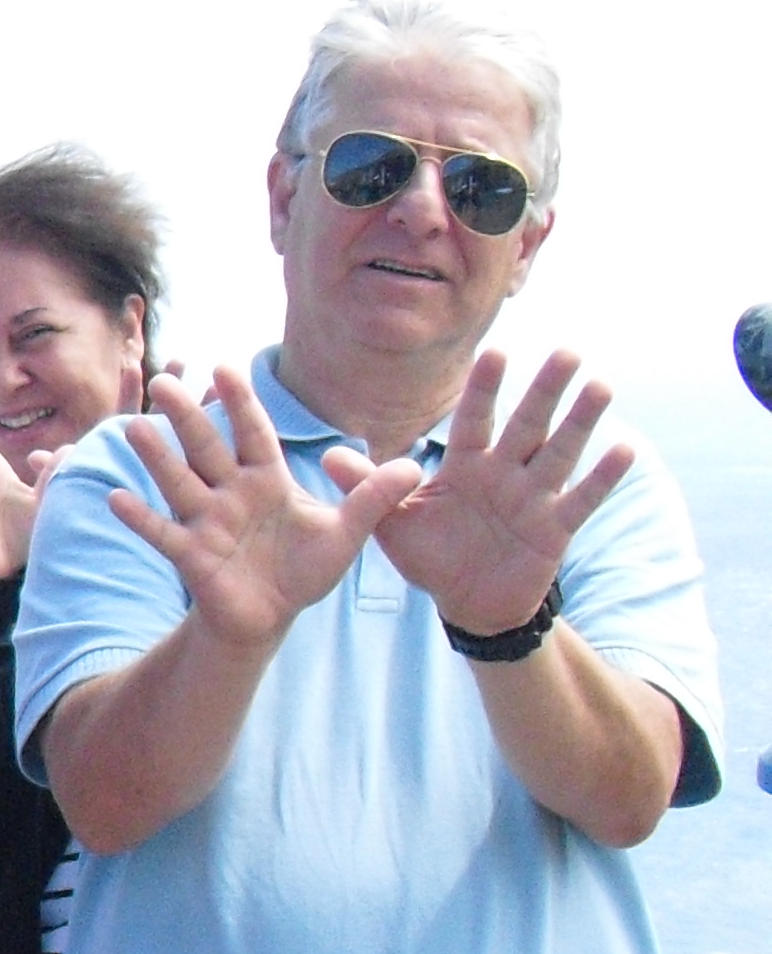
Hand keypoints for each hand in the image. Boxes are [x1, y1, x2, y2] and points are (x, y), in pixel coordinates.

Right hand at [107, 368, 422, 651]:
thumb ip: (373, 499)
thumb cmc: (302, 570)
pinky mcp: (192, 556)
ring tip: (137, 428)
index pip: (252, 432)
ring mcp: (207, 523)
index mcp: (266, 479)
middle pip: (206, 448)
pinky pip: (163, 533)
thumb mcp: (346, 534)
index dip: (240, 401)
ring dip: (158, 457)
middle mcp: (230, 494)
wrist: (270, 616)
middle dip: (187, 416)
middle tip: (165, 380)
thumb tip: (415, 467)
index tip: (225, 366)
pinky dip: (140, 518)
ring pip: (179, 483)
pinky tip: (117, 498)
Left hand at [371, 348, 632, 636]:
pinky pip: (581, 500)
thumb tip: (328, 454)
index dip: (484, 389)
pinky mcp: (555, 529)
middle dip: (544, 391)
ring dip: (580, 422)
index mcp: (464, 466)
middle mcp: (503, 474)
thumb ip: (368, 487)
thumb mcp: (391, 523)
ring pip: (559, 453)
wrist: (466, 602)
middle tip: (567, 352)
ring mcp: (532, 499)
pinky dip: (602, 477)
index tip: (496, 352)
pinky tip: (625, 448)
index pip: (474, 420)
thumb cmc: (432, 555)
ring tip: (601, 386)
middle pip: (526, 425)